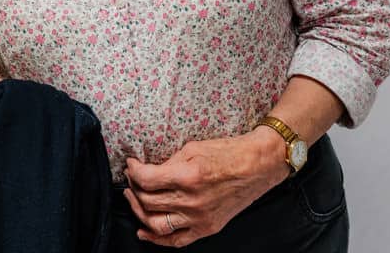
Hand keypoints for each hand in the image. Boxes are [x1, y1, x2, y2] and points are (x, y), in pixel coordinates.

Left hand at [123, 130, 284, 247]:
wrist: (258, 166)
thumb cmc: (228, 153)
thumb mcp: (193, 148)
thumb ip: (168, 163)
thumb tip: (148, 172)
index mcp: (188, 176)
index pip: (146, 179)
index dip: (133, 171)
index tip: (132, 165)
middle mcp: (193, 201)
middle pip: (147, 201)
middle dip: (134, 188)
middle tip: (132, 179)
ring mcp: (200, 218)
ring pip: (156, 223)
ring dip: (139, 211)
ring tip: (134, 200)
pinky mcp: (208, 228)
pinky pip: (177, 240)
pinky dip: (157, 239)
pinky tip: (144, 231)